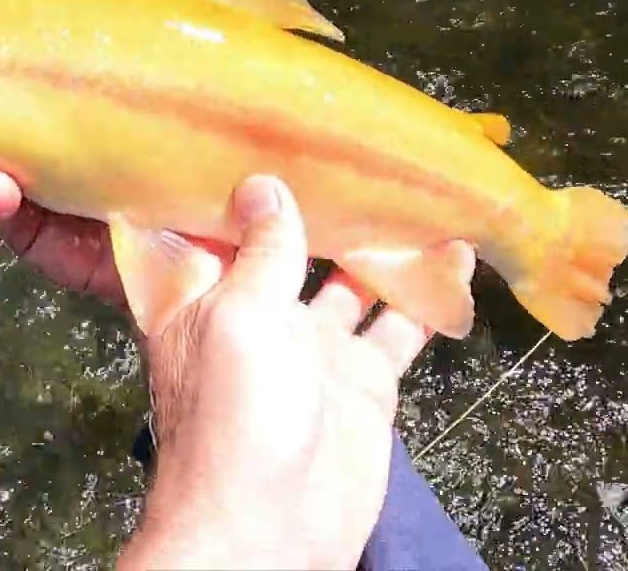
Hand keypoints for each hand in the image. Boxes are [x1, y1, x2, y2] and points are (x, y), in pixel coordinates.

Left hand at [116, 176, 467, 570]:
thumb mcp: (235, 315)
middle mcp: (255, 315)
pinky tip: (453, 252)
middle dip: (316, 209)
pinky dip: (425, 292)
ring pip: (350, 282)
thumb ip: (260, 252)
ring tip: (413, 189)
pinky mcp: (361, 379)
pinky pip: (397, 325)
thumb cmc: (232, 412)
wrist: (270, 521)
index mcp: (202, 298)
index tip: (256, 135)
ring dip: (379, 245)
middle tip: (355, 150)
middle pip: (286, 251)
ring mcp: (310, 347)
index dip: (230, 190)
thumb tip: (264, 184)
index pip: (211, 232)